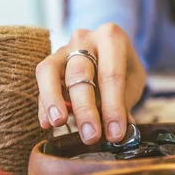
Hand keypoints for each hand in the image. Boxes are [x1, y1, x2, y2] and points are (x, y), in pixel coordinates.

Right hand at [35, 23, 145, 144]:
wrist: (108, 50)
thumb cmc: (122, 67)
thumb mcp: (132, 80)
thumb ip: (125, 103)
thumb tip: (119, 132)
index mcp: (112, 38)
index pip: (112, 75)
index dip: (113, 107)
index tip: (115, 133)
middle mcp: (85, 39)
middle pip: (80, 73)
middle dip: (85, 108)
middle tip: (91, 136)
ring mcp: (63, 48)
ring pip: (50, 71)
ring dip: (53, 100)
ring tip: (58, 123)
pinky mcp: (49, 62)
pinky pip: (41, 82)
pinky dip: (43, 104)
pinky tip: (47, 123)